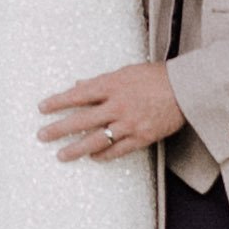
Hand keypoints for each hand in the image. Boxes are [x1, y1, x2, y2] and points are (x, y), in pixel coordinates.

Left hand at [40, 58, 190, 164]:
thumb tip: (78, 85)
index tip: (42, 108)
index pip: (78, 95)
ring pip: (97, 140)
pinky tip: (92, 157)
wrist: (185, 89)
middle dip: (59, 129)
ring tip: (61, 155)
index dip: (58, 102)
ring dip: (76, 149)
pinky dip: (103, 154)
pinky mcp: (142, 137)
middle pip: (82, 120)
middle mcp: (118, 105)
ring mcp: (129, 124)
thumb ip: (100, 81)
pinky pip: (118, 150)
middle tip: (42, 135)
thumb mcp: (125, 72)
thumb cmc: (155, 77)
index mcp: (112, 85)